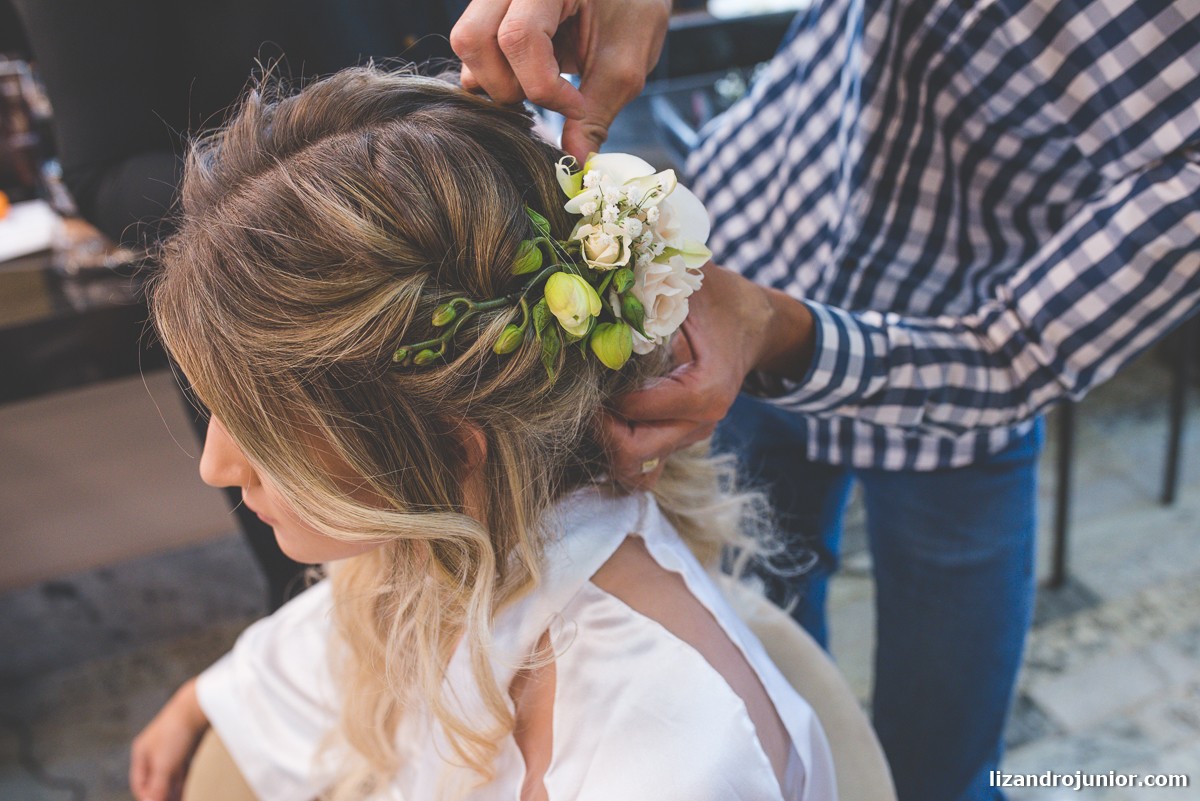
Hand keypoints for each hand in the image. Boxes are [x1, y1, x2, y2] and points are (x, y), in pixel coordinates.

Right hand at [129, 678, 208, 800]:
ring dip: (171, 794)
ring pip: (168, 778)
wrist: (198, 706)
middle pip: (154, 781)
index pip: (140, 783)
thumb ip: (158, 786)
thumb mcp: (164, 764)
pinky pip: (180, 772)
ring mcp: (170, 750)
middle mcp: (153, 752)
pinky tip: (182, 796)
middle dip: (160, 796)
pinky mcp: (186, 749)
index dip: (147, 797)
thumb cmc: (176, 733)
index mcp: (141, 753)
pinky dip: (180, 785)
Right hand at [450, 0, 670, 159]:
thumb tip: (574, 161)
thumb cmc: (633, 13)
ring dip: (497, 81)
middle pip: (474, 39)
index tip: (576, 106)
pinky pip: (475, 46)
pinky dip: (496, 72)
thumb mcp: (624, 65)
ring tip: (540, 87)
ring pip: (467, 44)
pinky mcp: (493, 9)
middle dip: (507, 86)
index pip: (519, 37)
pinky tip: (529, 77)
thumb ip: (596, 113)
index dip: (543, 86)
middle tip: (548, 98)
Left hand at [599, 264, 815, 488]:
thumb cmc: (717, 297)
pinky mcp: (678, 439)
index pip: (635, 410)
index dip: (602, 390)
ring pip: (635, 469)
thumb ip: (649, 277)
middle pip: (633, 454)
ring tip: (593, 407)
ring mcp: (689, 436)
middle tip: (580, 392)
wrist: (752, 323)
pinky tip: (605, 419)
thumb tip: (594, 267)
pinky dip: (617, 452)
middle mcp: (700, 423)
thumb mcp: (690, 280)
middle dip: (598, 426)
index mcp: (706, 390)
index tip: (587, 364)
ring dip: (605, 443)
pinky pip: (643, 466)